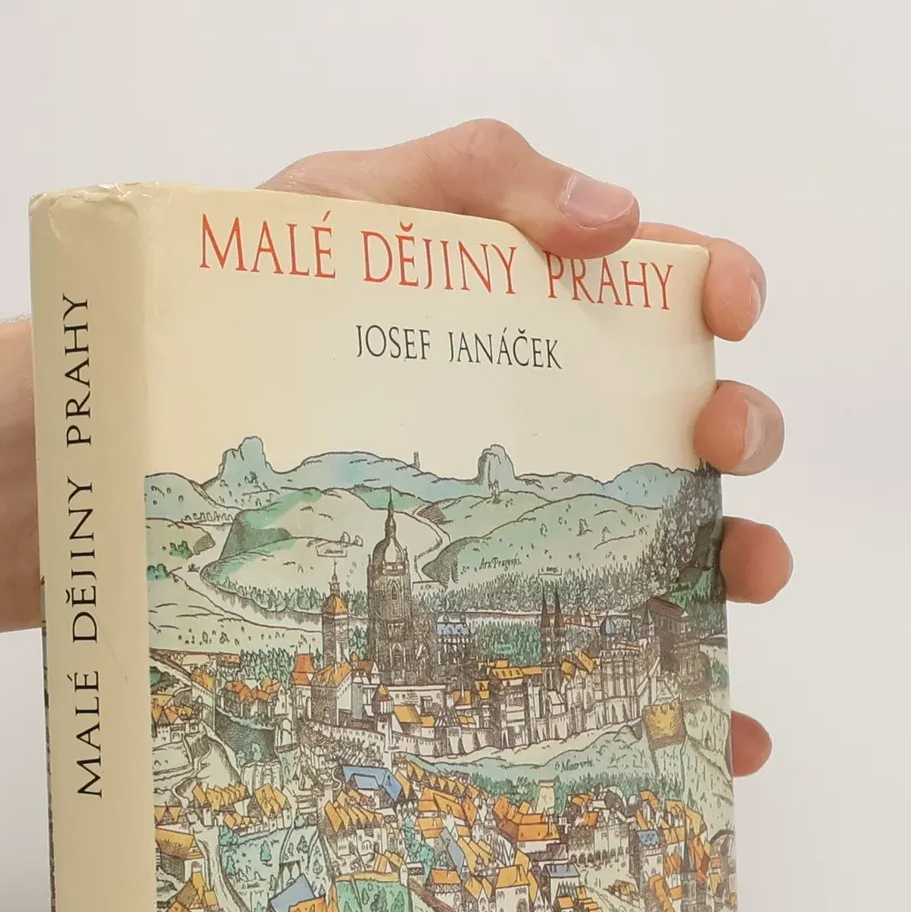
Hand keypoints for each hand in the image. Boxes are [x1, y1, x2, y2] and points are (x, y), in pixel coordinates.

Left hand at [266, 120, 787, 775]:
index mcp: (543, 311)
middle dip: (741, 428)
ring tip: (749, 573)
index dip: (724, 285)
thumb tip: (617, 219)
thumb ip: (478, 176)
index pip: (666, 285)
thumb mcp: (352, 204)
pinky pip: (616, 666)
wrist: (161, 429)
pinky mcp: (509, 623)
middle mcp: (569, 422)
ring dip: (746, 558)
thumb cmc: (263, 307)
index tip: (728, 308)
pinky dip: (695, 702)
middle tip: (716, 444)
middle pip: (698, 423)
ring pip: (688, 544)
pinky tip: (731, 735)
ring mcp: (548, 527)